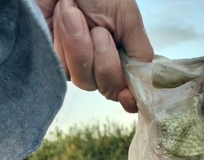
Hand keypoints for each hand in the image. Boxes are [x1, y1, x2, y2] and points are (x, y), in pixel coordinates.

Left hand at [36, 0, 153, 112]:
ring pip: (84, 81)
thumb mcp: (129, 19)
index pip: (129, 92)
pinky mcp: (55, 61)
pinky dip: (65, 41)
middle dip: (105, 61)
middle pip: (108, 89)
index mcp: (123, 60)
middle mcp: (102, 68)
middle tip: (100, 31)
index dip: (129, 99)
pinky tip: (64, 18)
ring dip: (81, 45)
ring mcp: (78, 66)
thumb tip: (145, 82)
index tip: (127, 95)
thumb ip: (141, 54)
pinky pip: (63, 68)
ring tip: (74, 14)